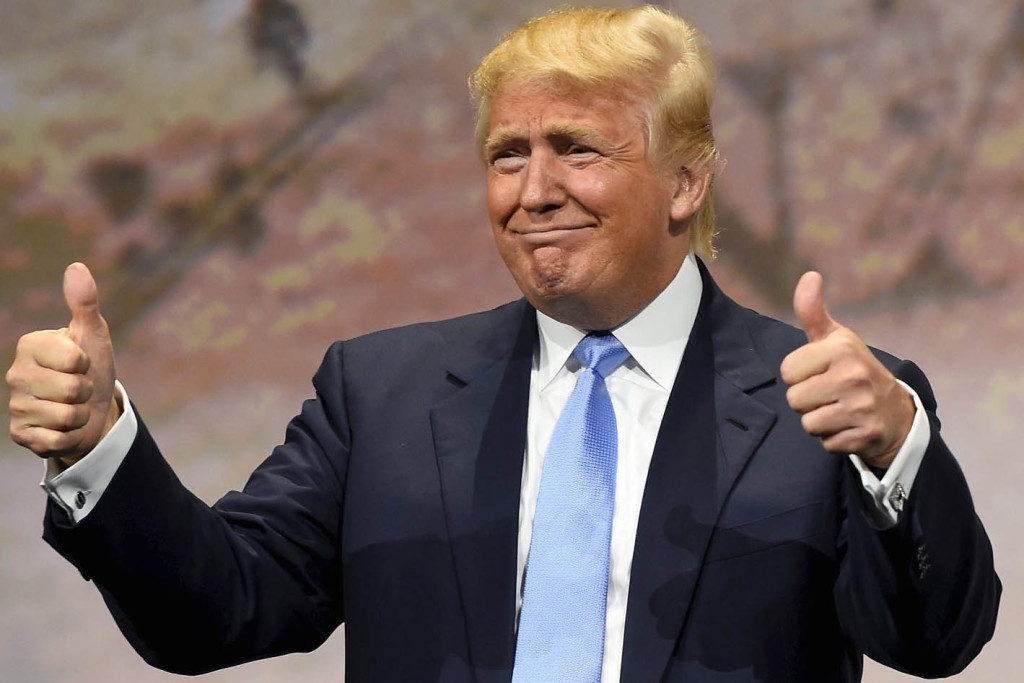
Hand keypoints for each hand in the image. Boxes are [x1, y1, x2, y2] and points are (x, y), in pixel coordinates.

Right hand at [6, 263, 119, 467]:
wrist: (93, 408)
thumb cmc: (91, 366)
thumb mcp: (93, 334)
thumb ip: (84, 303)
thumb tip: (77, 266)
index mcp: (29, 345)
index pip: (73, 359)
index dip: (87, 364)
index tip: (82, 363)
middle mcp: (15, 374)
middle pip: (71, 391)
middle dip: (86, 392)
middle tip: (80, 388)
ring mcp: (16, 406)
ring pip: (67, 417)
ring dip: (80, 416)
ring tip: (74, 407)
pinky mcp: (21, 435)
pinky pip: (56, 441)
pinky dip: (70, 437)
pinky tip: (63, 428)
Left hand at [780, 272, 914, 468]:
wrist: (896, 412)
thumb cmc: (853, 370)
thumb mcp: (835, 339)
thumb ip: (813, 312)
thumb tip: (810, 275)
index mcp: (842, 348)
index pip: (787, 371)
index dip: (798, 375)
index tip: (819, 373)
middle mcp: (853, 375)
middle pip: (794, 400)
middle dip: (807, 401)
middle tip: (830, 394)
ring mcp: (861, 407)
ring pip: (808, 424)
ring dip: (819, 421)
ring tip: (838, 410)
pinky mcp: (865, 435)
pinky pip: (826, 443)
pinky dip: (833, 438)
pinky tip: (849, 426)